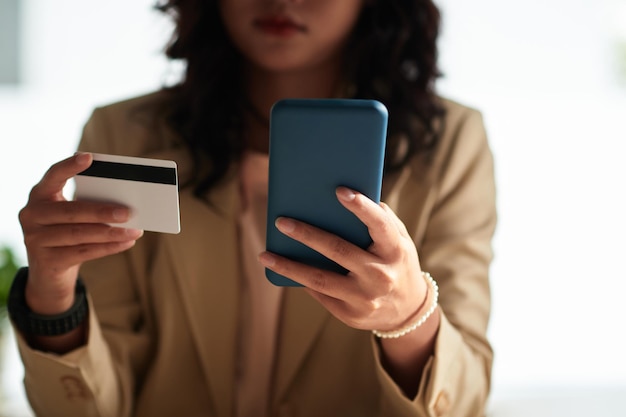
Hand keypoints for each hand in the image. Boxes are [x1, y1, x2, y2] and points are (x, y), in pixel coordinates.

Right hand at [18, 153, 143, 314]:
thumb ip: (88, 203)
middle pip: (71, 212)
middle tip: (129, 212)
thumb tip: (125, 202)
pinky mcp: (47, 261)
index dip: (69, 167)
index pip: (52, 176)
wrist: (49, 270)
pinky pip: (83, 252)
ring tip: (134, 231)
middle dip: (102, 212)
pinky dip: (108, 247)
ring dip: (111, 233)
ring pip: (78, 234)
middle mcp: (32, 215)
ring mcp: (35, 239)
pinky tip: (126, 242)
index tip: (89, 157)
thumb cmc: (67, 231)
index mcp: (39, 195)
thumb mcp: (70, 214)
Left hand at [259, 186, 426, 331]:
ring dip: (288, 266)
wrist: (407, 312)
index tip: (340, 190)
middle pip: (338, 250)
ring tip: (265, 255)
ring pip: (319, 279)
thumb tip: (347, 197)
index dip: (361, 207)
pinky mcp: (350, 315)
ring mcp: (364, 298)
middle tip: (282, 222)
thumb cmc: (396, 263)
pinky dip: (300, 280)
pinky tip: (282, 269)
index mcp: (395, 250)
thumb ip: (381, 219)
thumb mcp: (399, 241)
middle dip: (307, 234)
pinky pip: (320, 293)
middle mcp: (381, 275)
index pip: (380, 225)